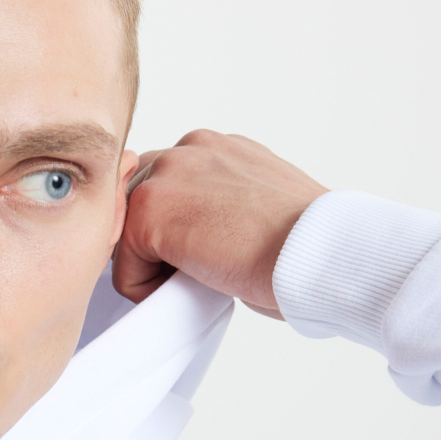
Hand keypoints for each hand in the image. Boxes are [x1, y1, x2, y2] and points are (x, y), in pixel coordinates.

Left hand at [112, 130, 326, 315]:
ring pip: (127, 238)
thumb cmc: (303, 244)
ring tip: (203, 274)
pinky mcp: (147, 210)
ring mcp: (165, 175)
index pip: (163, 185)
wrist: (317, 250)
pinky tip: (196, 284)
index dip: (174, 229)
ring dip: (154, 267)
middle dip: (155, 244)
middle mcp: (188, 149)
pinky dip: (150, 291)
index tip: (208, 252)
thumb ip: (217, 202)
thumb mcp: (257, 206)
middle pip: (134, 206)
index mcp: (216, 148)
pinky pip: (123, 270)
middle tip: (203, 267)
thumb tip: (194, 231)